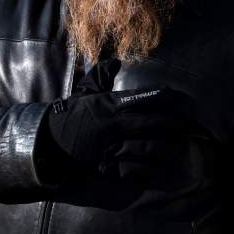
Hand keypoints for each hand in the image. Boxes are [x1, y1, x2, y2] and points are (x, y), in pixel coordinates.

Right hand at [43, 82, 189, 174]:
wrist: (48, 143)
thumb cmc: (68, 116)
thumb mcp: (84, 93)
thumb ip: (101, 77)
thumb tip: (115, 62)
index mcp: (108, 105)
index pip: (139, 98)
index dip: (158, 96)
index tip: (174, 95)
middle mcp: (112, 125)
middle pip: (148, 124)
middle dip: (169, 125)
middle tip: (185, 127)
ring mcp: (110, 147)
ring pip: (144, 148)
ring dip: (163, 150)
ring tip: (177, 150)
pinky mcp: (107, 166)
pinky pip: (132, 170)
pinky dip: (147, 172)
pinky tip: (159, 172)